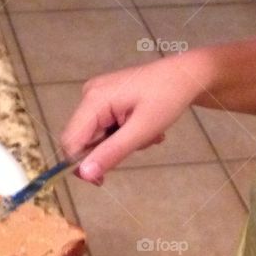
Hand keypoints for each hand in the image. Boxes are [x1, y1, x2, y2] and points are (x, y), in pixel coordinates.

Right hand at [59, 55, 207, 183]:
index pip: (70, 141)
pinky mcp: (106, 97)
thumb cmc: (167, 99)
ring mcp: (97, 95)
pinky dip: (123, 133)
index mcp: (94, 99)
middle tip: (138, 146)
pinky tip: (143, 126)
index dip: (80, 164)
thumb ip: (111, 152)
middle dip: (108, 150)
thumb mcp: (141, 131)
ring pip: (96, 135)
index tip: (102, 180)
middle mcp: (89, 94)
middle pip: (83, 139)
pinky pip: (105, 126)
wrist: (185, 75)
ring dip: (120, 142)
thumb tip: (84, 174)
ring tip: (147, 134)